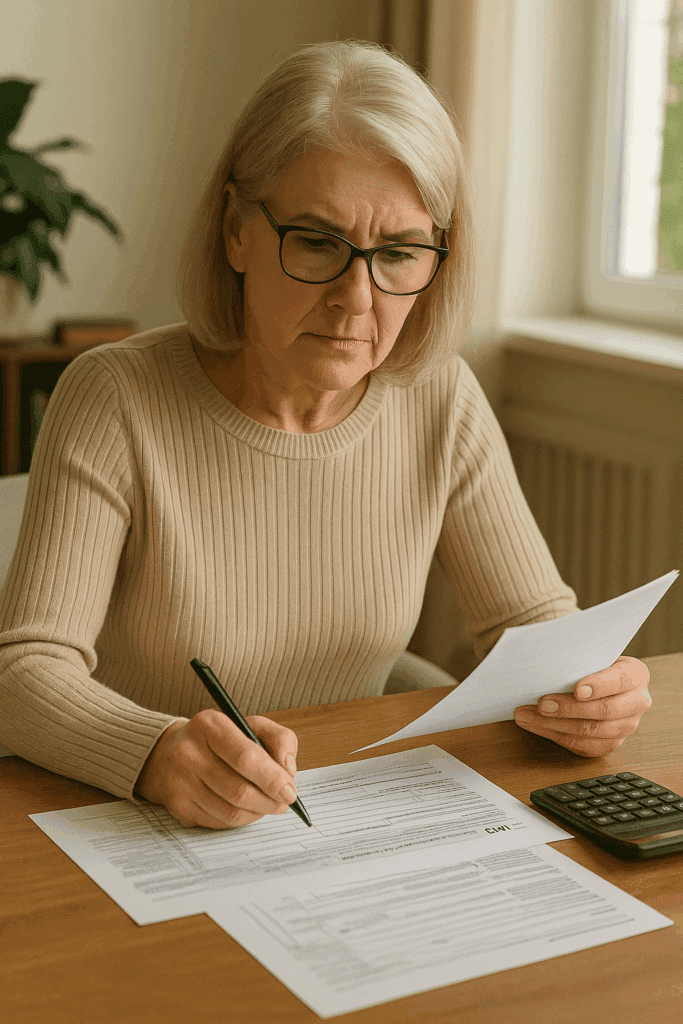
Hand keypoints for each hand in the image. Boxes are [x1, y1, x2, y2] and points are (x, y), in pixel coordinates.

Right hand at [135, 710, 298, 828]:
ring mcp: (180, 783)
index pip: (245, 757)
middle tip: (284, 802)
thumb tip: (288, 770)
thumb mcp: (250, 725)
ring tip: (268, 805)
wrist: (169, 753)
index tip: (290, 790)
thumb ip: (279, 739)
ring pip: (231, 812)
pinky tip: (247, 809)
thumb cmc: (218, 739)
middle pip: (239, 790)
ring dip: (258, 813)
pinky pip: (220, 822)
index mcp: (209, 725)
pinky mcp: (178, 807)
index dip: (272, 778)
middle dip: (269, 801)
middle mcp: (188, 753)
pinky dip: (241, 819)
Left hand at [514, 656, 651, 756]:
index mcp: (636, 675)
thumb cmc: (591, 663)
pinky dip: (555, 736)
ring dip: (555, 725)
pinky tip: (535, 726)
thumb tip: (545, 660)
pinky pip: (584, 746)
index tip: (576, 689)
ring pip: (592, 732)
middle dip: (569, 709)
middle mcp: (637, 702)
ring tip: (527, 716)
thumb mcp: (591, 654)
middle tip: (542, 704)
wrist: (598, 679)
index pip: (620, 680)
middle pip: (605, 710)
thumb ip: (578, 658)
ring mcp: (626, 727)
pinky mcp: (611, 743)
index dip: (598, 686)